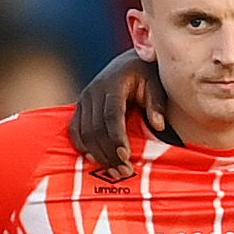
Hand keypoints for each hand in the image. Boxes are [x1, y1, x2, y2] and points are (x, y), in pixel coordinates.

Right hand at [67, 53, 163, 186]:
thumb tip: (158, 126)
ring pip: (84, 132)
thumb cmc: (147, 74)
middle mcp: (94, 91)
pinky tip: (94, 159)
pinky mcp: (80, 106)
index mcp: (113, 83)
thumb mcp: (156, 84)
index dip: (116, 138)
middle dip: (109, 153)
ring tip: (114, 171)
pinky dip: (82, 146)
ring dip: (97, 154)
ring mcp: (84, 99)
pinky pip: (75, 130)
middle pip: (96, 128)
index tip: (126, 157)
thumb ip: (157, 104)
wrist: (130, 61)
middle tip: (124, 172)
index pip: (111, 115)